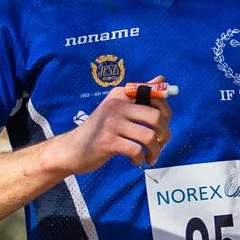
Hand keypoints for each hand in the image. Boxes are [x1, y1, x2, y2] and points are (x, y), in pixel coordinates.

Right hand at [55, 77, 171, 173]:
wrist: (72, 149)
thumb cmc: (98, 130)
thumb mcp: (116, 107)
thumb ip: (139, 94)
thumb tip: (162, 79)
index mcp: (120, 94)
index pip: (154, 97)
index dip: (166, 113)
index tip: (163, 126)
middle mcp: (116, 105)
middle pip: (156, 117)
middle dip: (164, 134)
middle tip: (160, 144)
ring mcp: (111, 123)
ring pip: (149, 136)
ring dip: (155, 151)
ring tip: (150, 157)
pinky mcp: (107, 142)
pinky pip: (136, 150)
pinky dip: (140, 159)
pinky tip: (135, 161)